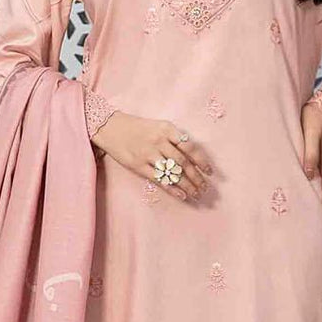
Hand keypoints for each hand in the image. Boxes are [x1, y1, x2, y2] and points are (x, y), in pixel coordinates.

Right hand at [92, 111, 212, 202]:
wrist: (111, 128)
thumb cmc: (138, 128)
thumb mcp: (158, 126)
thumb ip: (174, 138)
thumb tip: (193, 156)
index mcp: (167, 129)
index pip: (190, 147)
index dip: (202, 161)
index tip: (210, 172)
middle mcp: (159, 141)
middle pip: (183, 162)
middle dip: (196, 177)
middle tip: (205, 188)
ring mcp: (148, 154)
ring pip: (173, 172)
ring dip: (187, 185)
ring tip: (196, 194)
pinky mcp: (138, 165)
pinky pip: (159, 179)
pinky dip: (172, 188)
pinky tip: (181, 195)